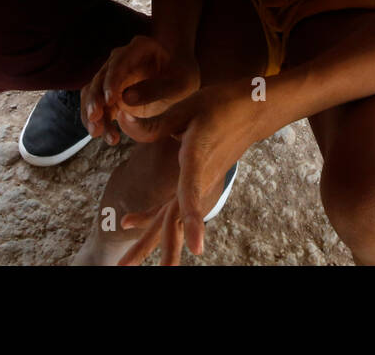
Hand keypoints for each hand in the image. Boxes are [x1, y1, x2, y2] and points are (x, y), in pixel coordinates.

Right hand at [79, 35, 199, 145]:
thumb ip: (156, 89)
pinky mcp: (110, 92)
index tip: (110, 101)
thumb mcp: (180, 85)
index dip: (112, 81)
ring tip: (97, 133)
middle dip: (95, 100)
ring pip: (93, 92)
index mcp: (140, 47)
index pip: (119, 62)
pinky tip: (101, 134)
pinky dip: (96, 119)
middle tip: (96, 120)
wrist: (182, 85)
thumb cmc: (184, 80)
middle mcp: (121, 58)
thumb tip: (125, 99)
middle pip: (100, 77)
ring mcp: (113, 75)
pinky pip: (96, 105)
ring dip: (91, 113)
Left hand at [114, 81, 261, 265]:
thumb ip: (153, 122)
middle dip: (159, 250)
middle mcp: (198, 179)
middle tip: (128, 269)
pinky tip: (130, 224)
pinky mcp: (196, 183)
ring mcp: (198, 184)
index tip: (197, 249)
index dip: (194, 220)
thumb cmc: (221, 105)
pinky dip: (152, 218)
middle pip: (177, 220)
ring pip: (173, 220)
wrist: (252, 112)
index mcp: (197, 158)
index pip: (192, 193)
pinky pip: (173, 207)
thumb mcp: (187, 107)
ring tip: (125, 265)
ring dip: (150, 243)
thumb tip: (122, 120)